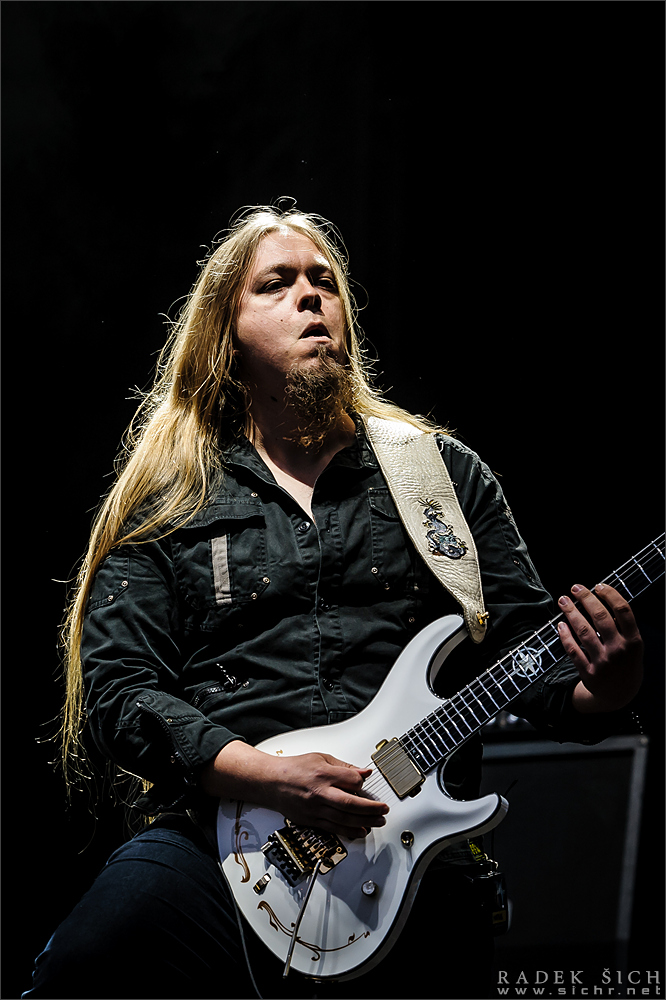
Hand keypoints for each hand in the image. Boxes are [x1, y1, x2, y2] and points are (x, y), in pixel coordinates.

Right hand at [200, 741, 388, 839]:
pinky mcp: (310, 820)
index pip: (351, 780)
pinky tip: (360, 831)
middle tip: (384, 810)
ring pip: (344, 819)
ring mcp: (314, 809)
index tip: (368, 781)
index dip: (363, 781)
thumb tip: (364, 772)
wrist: (270, 782)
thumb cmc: (293, 768)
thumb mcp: (320, 758)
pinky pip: (332, 828)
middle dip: (371, 808)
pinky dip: (348, 831)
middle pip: (350, 803)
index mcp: (323, 773)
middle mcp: (319, 792)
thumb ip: (343, 766)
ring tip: (378, 822)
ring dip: (364, 821)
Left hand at [557, 582, 643, 712]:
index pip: (623, 611)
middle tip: (575, 588)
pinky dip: (565, 635)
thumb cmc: (625, 664)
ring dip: (571, 613)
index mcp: (633, 641)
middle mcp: (619, 651)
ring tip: (564, 601)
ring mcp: (603, 662)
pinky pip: (573, 650)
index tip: (598, 585)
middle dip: (586, 598)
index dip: (610, 594)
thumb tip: (602, 600)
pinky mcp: (588, 672)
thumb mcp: (633, 646)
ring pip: (583, 631)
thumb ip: (622, 627)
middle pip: (601, 617)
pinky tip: (560, 624)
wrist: (619, 696)